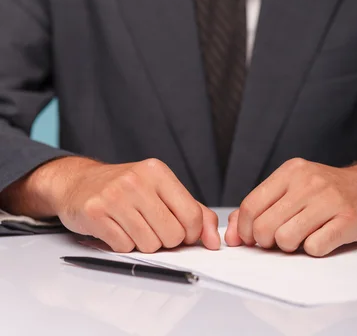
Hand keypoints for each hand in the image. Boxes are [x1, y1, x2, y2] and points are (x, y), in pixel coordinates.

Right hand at [2, 157, 219, 253]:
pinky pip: (124, 247)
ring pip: (149, 244)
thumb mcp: (162, 190)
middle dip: (165, 240)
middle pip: (172, 234)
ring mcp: (114, 195)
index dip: (190, 234)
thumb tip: (214, 241)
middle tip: (151, 227)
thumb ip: (194, 213)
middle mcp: (137, 179)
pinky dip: (123, 245)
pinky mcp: (95, 213)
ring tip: (132, 226)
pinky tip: (116, 228)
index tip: (180, 232)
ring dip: (143, 244)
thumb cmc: (125, 189)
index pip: (191, 215)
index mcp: (157, 171)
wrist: (80, 183)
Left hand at [225, 158, 356, 256]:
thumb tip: (233, 233)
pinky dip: (313, 250)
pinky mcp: (347, 220)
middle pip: (264, 226)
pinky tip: (320, 238)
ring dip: (289, 247)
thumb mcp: (293, 187)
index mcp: (290, 171)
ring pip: (286, 239)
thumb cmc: (328, 191)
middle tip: (278, 239)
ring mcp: (328, 200)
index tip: (249, 239)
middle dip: (266, 242)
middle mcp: (307, 182)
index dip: (244, 230)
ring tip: (300, 237)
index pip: (250, 205)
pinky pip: (314, 248)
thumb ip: (260, 206)